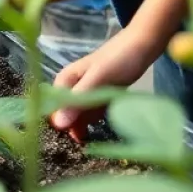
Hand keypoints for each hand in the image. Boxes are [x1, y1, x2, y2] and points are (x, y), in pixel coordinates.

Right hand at [49, 28, 157, 142]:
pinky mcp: (100, 98)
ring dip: (82, 128)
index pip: (51, 107)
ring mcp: (86, 93)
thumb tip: (58, 125)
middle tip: (83, 144)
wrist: (141, 48)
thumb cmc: (116, 60)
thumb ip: (78, 101)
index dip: (56, 124)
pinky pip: (92, 114)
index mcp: (65, 81)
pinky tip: (99, 132)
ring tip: (90, 142)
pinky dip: (94, 123)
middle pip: (64, 113)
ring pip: (78, 116)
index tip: (65, 141)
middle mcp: (72, 88)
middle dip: (69, 128)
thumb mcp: (97, 80)